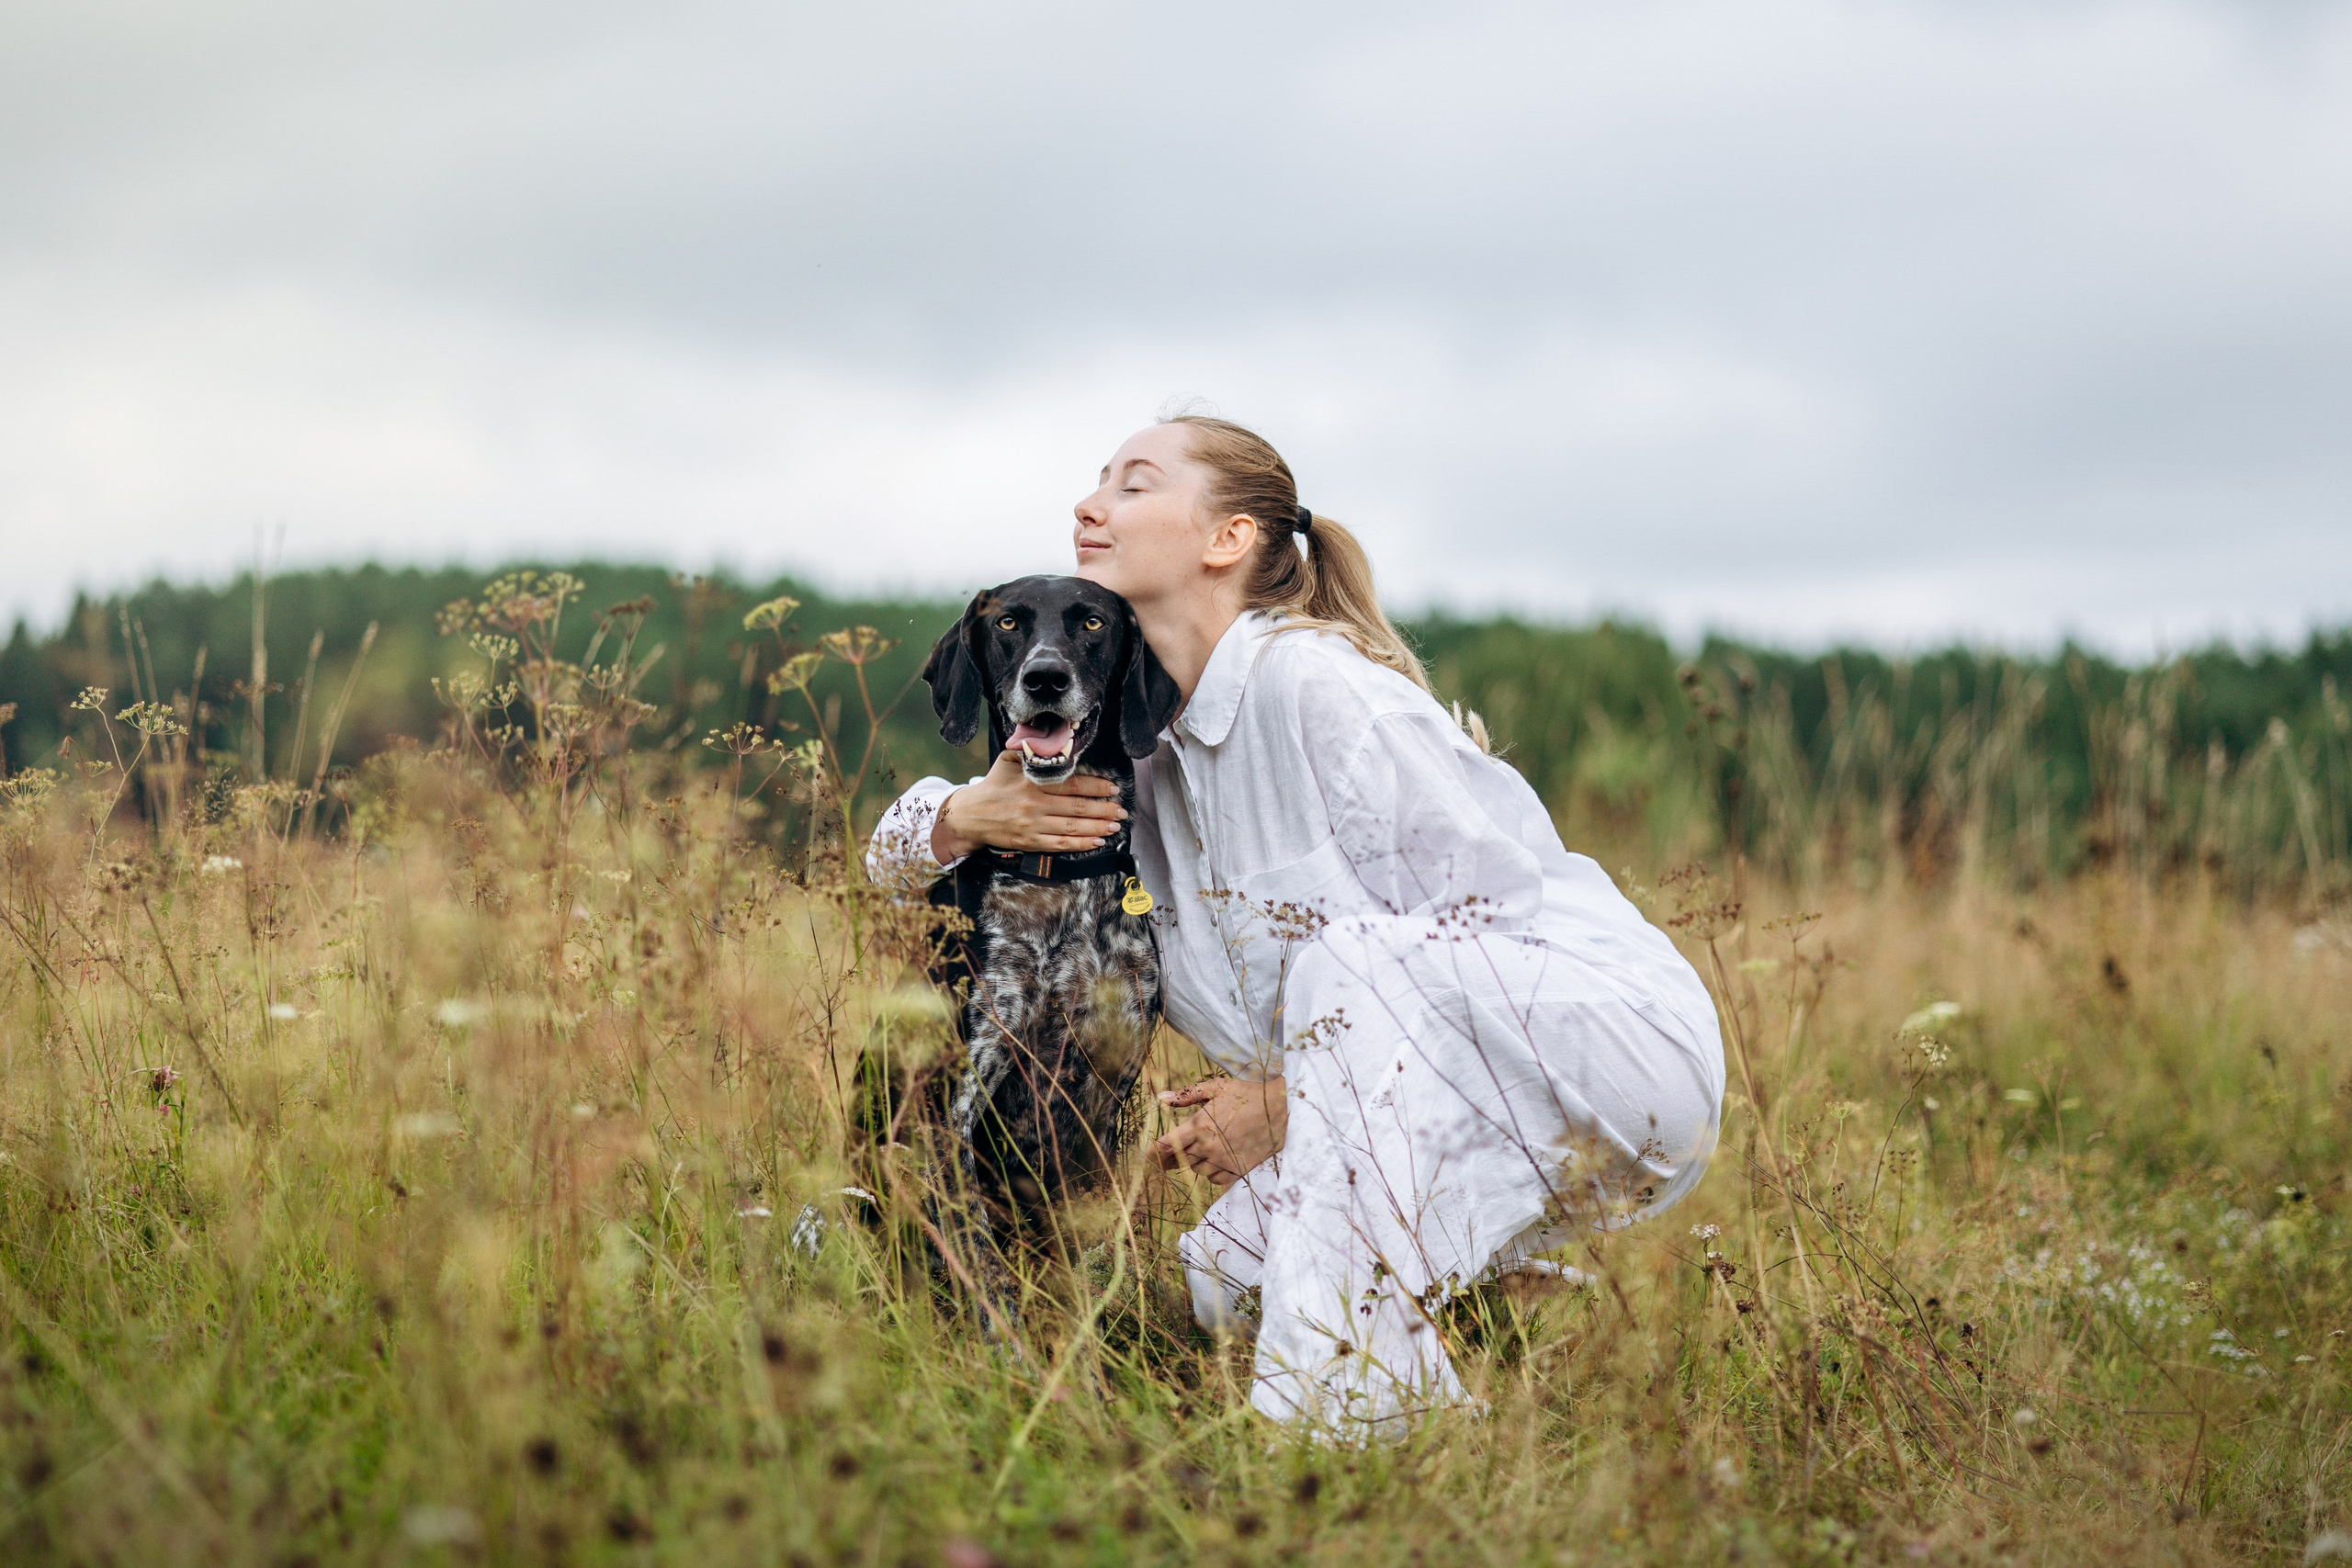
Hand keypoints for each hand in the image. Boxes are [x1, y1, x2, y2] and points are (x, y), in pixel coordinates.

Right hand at [931, 748, 1126, 861]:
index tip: (1113, 788)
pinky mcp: (1030, 842)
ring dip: (1098, 827)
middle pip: (1077, 807)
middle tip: (1122, 810)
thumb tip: (1048, 737)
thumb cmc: (993, 785)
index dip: (1097, 786)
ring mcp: (1033, 825)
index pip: (1072, 784)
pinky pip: (1061, 845)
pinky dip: (1081, 844)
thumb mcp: (1007, 760)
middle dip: (1104, 809)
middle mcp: (1035, 804)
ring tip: (1115, 825)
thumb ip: (1030, 750)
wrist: (970, 815)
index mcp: (1033, 782)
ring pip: (1073, 828)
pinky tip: (1097, 841)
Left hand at [1150, 1076, 1287, 1186]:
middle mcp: (1208, 1146)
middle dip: (1171, 1156)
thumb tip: (1161, 1097)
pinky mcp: (1236, 1171)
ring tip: (1203, 1147)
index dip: (1152, 1152)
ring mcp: (1222, 1161)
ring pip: (1195, 1170)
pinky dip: (1211, 1171)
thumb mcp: (1217, 1088)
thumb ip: (1186, 1095)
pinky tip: (1216, 1159)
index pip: (1165, 1146)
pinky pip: (1213, 1179)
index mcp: (1199, 1125)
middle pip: (1178, 1160)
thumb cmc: (1247, 1096)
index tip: (1147, 1153)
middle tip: (1170, 1152)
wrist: (1280, 1112)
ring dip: (1194, 1161)